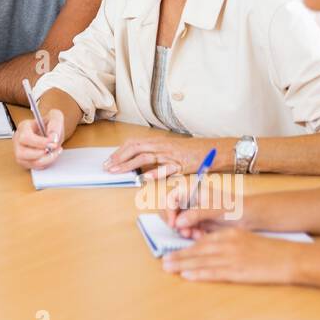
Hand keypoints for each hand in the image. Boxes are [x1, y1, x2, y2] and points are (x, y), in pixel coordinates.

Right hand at [12, 108, 65, 169]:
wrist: (50, 131)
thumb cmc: (49, 124)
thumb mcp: (55, 117)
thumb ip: (55, 124)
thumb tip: (53, 138)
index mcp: (23, 127)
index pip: (25, 137)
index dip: (40, 142)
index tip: (53, 142)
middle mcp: (18, 140)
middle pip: (22, 152)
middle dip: (41, 154)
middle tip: (53, 149)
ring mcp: (19, 151)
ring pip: (27, 162)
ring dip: (44, 160)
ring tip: (54, 153)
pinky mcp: (25, 161)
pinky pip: (33, 167)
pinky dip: (44, 164)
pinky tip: (50, 156)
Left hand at [104, 135, 225, 178]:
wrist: (211, 150)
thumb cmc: (188, 151)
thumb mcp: (167, 149)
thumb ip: (152, 154)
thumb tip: (134, 162)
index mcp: (157, 141)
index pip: (133, 143)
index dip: (119, 152)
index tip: (108, 161)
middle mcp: (161, 146)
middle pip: (135, 148)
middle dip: (119, 158)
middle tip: (108, 168)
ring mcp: (170, 155)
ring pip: (146, 157)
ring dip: (130, 165)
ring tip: (118, 171)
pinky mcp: (181, 164)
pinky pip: (167, 168)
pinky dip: (156, 172)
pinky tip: (146, 178)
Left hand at [161, 228, 303, 284]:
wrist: (290, 257)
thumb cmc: (270, 250)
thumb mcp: (246, 239)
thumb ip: (229, 242)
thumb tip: (211, 249)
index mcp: (230, 235)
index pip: (203, 240)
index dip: (187, 247)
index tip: (174, 251)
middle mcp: (228, 243)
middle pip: (198, 250)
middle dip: (179, 255)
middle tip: (164, 261)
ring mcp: (232, 257)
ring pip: (202, 261)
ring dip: (183, 264)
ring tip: (168, 268)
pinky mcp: (238, 271)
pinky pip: (214, 273)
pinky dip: (199, 274)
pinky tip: (187, 276)